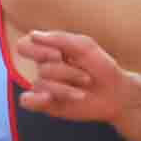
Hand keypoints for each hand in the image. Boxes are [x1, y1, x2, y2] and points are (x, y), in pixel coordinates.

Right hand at [10, 28, 132, 123]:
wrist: (115, 92)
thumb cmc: (101, 66)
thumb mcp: (85, 46)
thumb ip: (60, 38)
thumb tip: (33, 35)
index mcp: (49, 50)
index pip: (24, 46)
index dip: (37, 50)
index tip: (58, 54)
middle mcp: (43, 68)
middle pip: (41, 67)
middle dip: (66, 71)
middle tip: (85, 75)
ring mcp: (44, 87)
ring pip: (42, 85)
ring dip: (68, 87)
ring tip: (85, 87)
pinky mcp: (46, 104)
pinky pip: (27, 101)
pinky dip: (35, 99)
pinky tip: (49, 98)